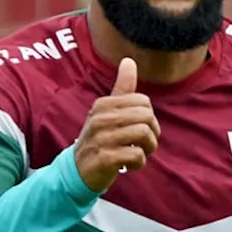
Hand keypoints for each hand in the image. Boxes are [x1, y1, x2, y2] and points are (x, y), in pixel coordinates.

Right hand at [74, 58, 160, 191]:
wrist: (78, 170)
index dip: (149, 117)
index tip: (139, 128)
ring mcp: (101, 138)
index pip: (143, 101)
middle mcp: (101, 118)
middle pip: (146, 116)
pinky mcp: (105, 158)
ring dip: (148, 148)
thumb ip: (122, 88)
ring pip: (144, 134)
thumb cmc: (100, 138)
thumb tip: (129, 60)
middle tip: (143, 143)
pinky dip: (139, 162)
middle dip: (152, 133)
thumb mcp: (108, 111)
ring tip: (138, 153)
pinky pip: (136, 155)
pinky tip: (130, 165)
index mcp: (104, 105)